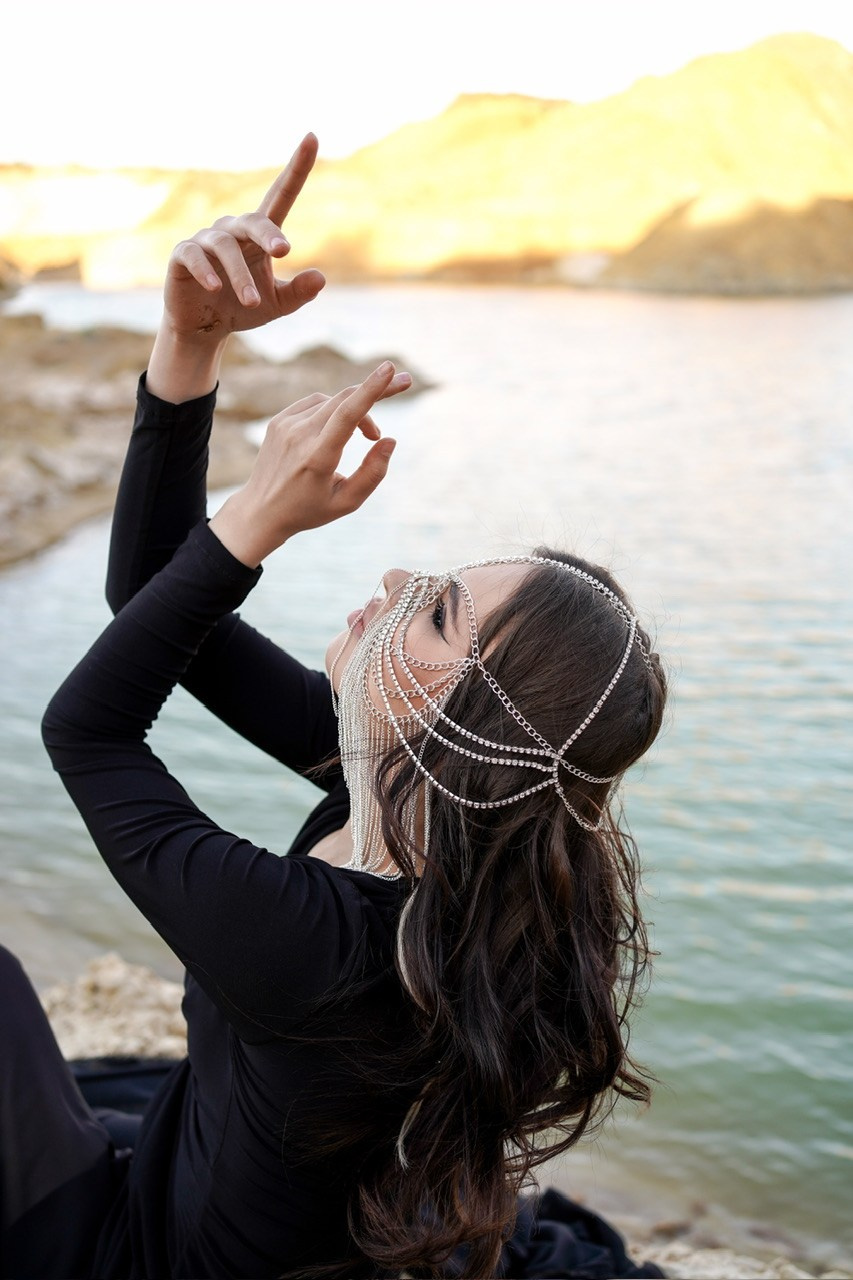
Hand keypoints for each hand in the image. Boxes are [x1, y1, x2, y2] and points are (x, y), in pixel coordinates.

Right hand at [162, 133, 324, 343]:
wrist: (204, 327)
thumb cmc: (243, 307)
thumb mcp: (277, 305)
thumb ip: (298, 292)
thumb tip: (320, 278)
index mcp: (259, 235)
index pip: (281, 195)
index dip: (297, 168)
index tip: (312, 137)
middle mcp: (233, 230)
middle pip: (253, 221)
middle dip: (268, 234)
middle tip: (283, 252)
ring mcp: (206, 240)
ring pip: (226, 247)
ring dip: (241, 276)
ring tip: (252, 302)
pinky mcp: (183, 255)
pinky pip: (194, 255)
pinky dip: (206, 270)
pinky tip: (214, 287)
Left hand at [209, 363, 411, 565]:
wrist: (261, 510)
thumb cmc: (309, 509)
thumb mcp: (347, 502)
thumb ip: (373, 473)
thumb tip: (390, 440)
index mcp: (317, 459)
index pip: (347, 415)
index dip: (370, 389)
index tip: (389, 369)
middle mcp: (299, 437)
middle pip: (345, 400)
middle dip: (377, 389)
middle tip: (404, 383)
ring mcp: (285, 425)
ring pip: (332, 401)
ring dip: (355, 411)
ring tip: (367, 434)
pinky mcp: (279, 420)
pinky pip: (316, 403)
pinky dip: (334, 410)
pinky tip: (339, 430)